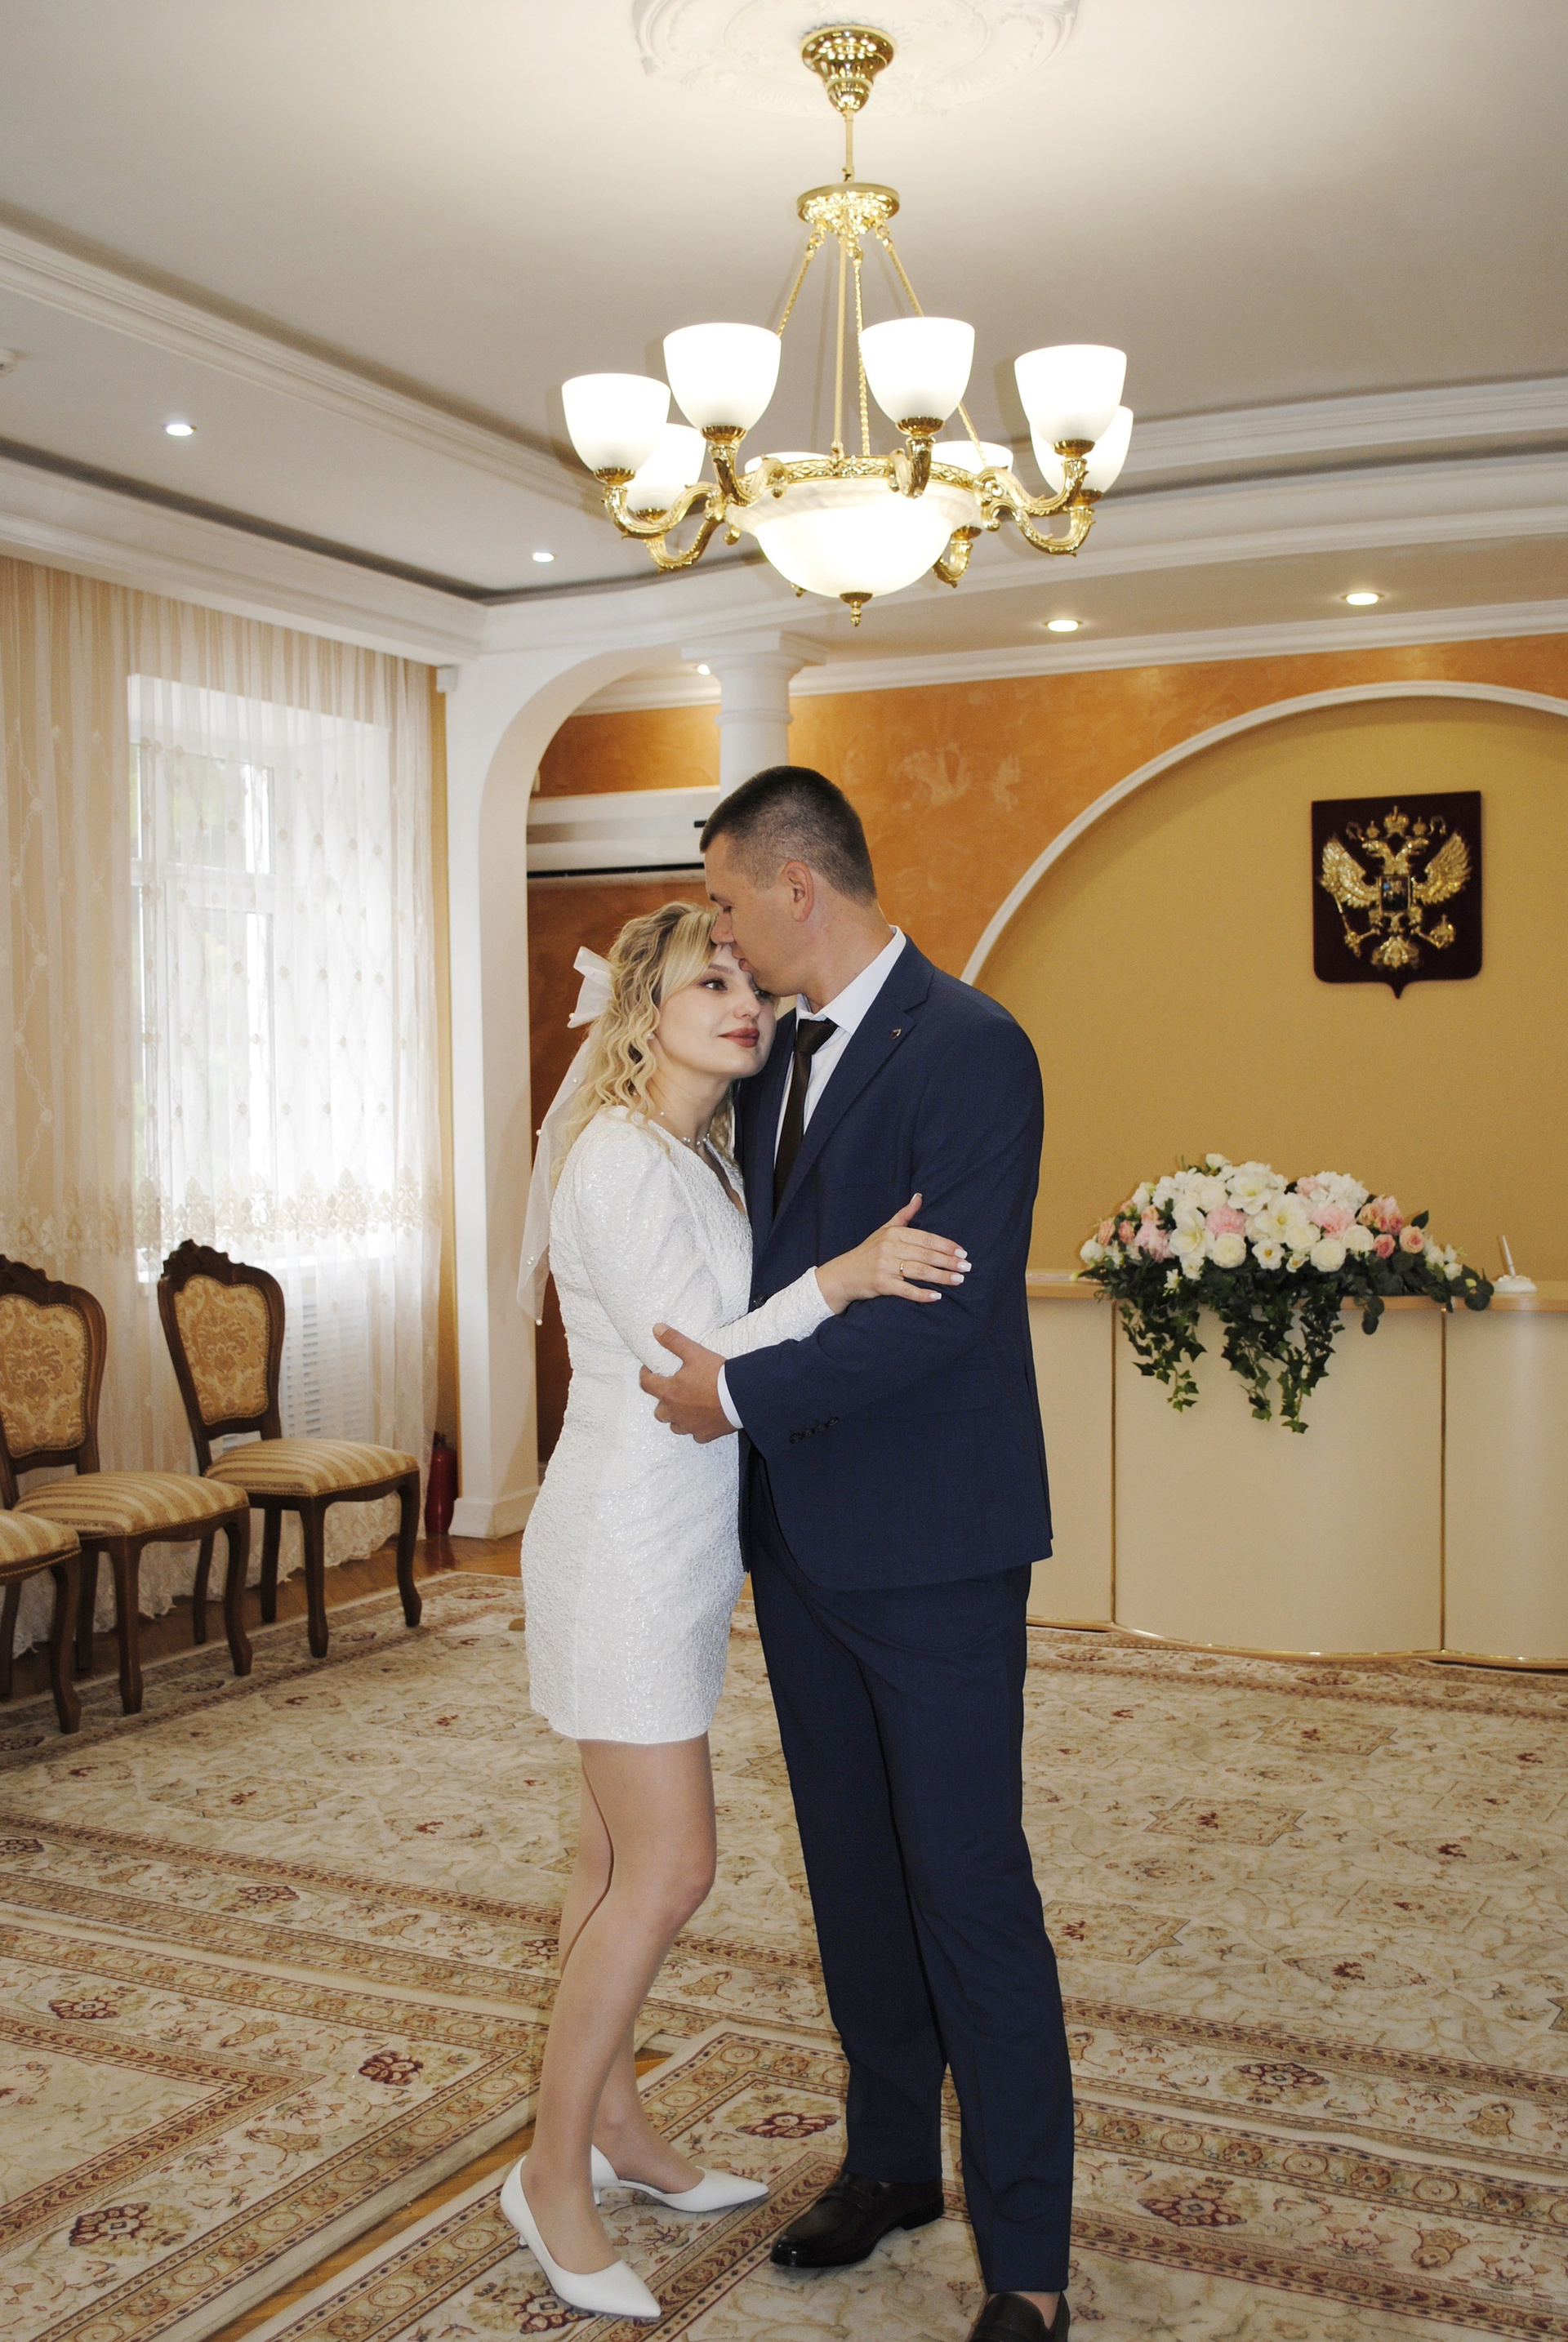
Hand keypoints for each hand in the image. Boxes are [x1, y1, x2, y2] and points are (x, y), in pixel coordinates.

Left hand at [639, 1325, 735, 1441]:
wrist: (741, 1397)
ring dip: (677, 1417)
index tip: (650, 1370)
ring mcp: (689, 1426)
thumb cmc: (717, 1375)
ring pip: (675, 1425)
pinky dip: (696, 1428)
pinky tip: (703, 1419)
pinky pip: (695, 1434)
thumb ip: (673, 1341)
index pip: (646, 1384)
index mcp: (669, 1392)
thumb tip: (656, 1329)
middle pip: (659, 1411)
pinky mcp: (705, 1434)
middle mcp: (675, 1413)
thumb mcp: (694, 1353)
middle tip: (672, 1390)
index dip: (646, 1375)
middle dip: (663, 1401)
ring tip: (686, 1406)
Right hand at [815, 1194, 969, 1311]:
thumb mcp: (884, 1230)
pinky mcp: (881, 1284)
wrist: (843, 1274)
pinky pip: (905, 1290)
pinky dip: (922, 1294)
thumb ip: (904, 1215)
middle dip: (949, 1261)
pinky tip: (937, 1296)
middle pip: (926, 1254)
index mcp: (893, 1233)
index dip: (946, 1245)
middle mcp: (889, 1247)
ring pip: (919, 1271)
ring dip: (942, 1277)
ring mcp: (884, 1266)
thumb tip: (919, 1197)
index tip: (962, 1252)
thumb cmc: (868, 1252)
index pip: (926, 1238)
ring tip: (959, 1280)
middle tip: (967, 1267)